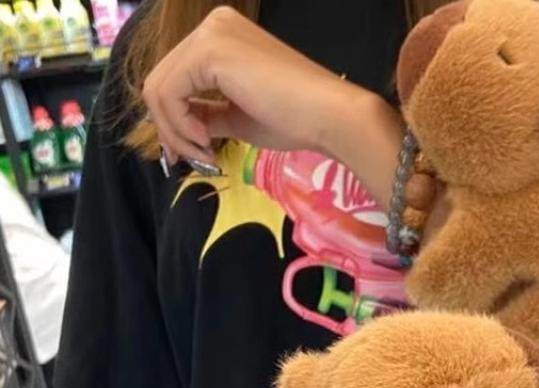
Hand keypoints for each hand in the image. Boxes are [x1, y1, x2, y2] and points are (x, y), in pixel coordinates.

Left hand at [142, 6, 370, 164]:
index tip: (189, 152)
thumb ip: (207, 116)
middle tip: (192, 158)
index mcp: (222, 37)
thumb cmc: (295, 119)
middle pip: (160, 80)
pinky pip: (168, 93)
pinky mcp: (208, 50)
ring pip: (159, 88)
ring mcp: (210, 34)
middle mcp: (213, 26)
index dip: (173, 120)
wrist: (328, 116)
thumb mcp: (238, 118)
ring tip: (204, 152)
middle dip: (170, 128)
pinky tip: (205, 140)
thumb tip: (180, 132)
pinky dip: (179, 125)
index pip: (176, 77)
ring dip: (174, 130)